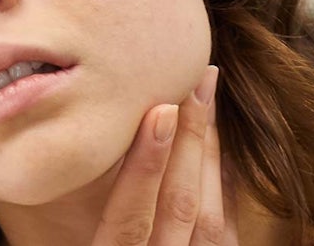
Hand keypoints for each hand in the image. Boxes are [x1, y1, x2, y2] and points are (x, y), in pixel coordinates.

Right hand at [93, 66, 236, 244]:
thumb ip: (85, 213)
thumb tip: (88, 149)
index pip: (129, 223)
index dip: (144, 170)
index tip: (160, 112)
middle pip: (178, 206)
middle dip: (189, 142)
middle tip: (196, 83)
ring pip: (208, 216)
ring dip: (208, 154)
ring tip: (208, 100)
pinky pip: (227, 229)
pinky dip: (223, 183)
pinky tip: (219, 146)